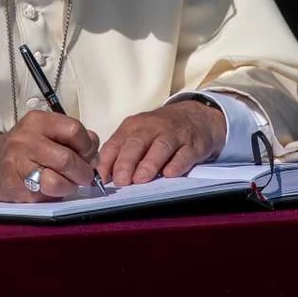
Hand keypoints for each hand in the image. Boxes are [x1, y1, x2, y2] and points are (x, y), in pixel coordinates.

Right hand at [0, 111, 100, 202]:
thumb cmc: (26, 148)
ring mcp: (19, 164)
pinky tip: (52, 189)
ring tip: (69, 184)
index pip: (74, 130)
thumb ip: (71, 137)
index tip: (88, 155)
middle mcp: (26, 140)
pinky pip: (46, 195)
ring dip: (70, 186)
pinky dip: (56, 195)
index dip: (88, 146)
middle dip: (83, 172)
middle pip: (67, 158)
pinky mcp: (17, 187)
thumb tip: (94, 153)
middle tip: (85, 176)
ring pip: (57, 181)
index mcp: (38, 121)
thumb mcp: (45, 132)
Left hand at [97, 101, 225, 185]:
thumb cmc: (160, 130)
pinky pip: (184, 154)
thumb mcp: (137, 134)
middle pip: (136, 143)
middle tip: (121, 180)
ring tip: (141, 179)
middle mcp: (152, 128)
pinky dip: (177, 164)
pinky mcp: (193, 145)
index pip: (115, 143)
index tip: (102, 178)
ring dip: (149, 163)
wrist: (195, 116)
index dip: (107, 161)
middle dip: (126, 162)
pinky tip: (169, 174)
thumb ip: (121, 152)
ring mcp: (174, 135)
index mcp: (133, 126)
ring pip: (160, 147)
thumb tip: (104, 176)